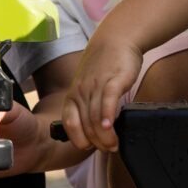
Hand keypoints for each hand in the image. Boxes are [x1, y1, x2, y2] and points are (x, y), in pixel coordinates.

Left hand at [62, 36, 142, 151]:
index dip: (79, 140)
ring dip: (105, 136)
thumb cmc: (104, 66)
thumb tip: (96, 131)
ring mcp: (96, 85)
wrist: (117, 38)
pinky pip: (107, 100)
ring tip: (115, 144)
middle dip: (96, 142)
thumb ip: (89, 106)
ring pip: (95, 117)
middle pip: (85, 125)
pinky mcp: (114, 79)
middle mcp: (82, 92)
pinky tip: (111, 126)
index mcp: (74, 96)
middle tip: (109, 149)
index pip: (70, 124)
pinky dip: (107, 116)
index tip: (92, 147)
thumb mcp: (89, 87)